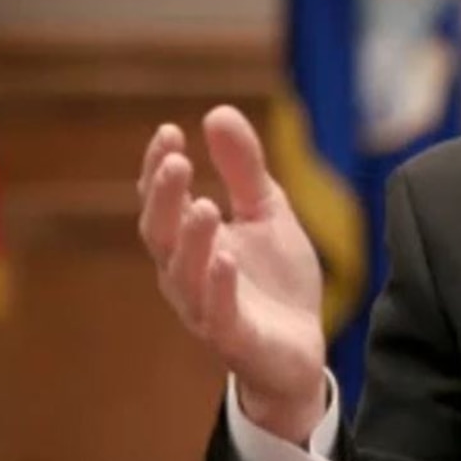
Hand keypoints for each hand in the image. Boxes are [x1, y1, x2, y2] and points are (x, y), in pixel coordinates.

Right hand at [138, 105, 327, 443]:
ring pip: (184, 273)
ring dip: (192, 239)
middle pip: (160, 234)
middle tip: (176, 161)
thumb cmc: (274, 281)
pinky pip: (218, 312)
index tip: (169, 131)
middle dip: (165, 198)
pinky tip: (226, 258)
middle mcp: (185, 274)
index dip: (159, 168)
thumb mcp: (266, 213)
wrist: (300, 349)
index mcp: (190, 242)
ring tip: (205, 205)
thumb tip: (217, 111)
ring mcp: (205, 308)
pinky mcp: (233, 337)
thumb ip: (244, 169)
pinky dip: (219, 285)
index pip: (164, 201)